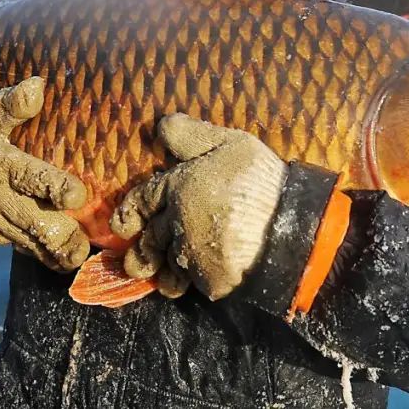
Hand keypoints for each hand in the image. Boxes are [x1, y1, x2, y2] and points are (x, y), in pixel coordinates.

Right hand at [0, 77, 89, 270]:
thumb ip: (12, 104)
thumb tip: (38, 85)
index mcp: (1, 165)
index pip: (31, 178)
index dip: (56, 189)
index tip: (78, 195)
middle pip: (36, 224)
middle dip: (63, 237)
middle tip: (85, 244)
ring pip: (29, 243)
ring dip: (55, 251)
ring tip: (77, 257)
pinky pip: (18, 246)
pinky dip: (38, 251)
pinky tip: (58, 254)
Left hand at [110, 115, 287, 299]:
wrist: (288, 228)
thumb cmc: (258, 180)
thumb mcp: (229, 144)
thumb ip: (193, 136)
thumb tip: (161, 124)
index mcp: (177, 188)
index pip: (144, 199)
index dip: (130, 212)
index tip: (121, 225)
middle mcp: (177, 223)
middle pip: (151, 239)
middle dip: (142, 253)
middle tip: (134, 264)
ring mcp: (192, 254)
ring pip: (169, 266)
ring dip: (164, 274)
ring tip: (164, 283)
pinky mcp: (209, 280)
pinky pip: (195, 282)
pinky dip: (193, 284)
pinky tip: (197, 284)